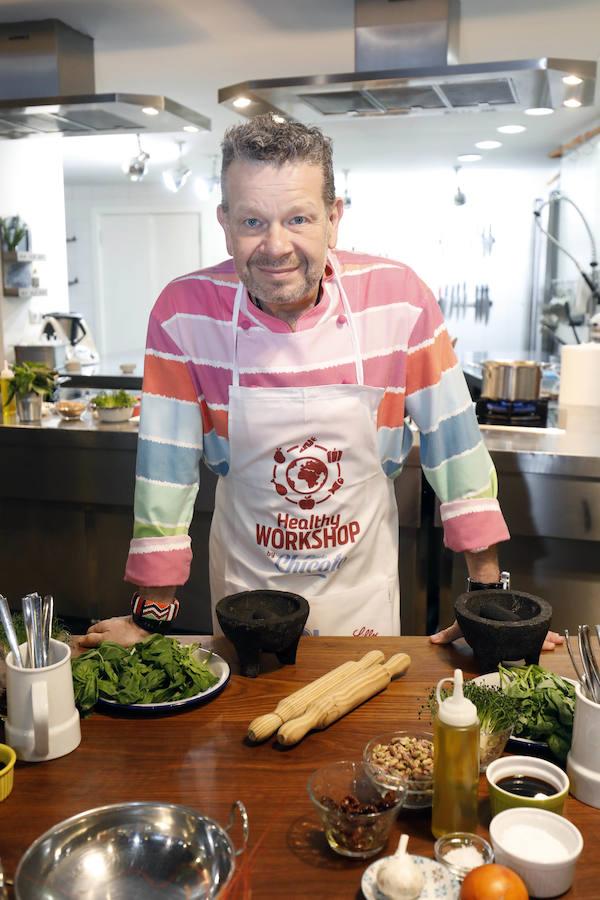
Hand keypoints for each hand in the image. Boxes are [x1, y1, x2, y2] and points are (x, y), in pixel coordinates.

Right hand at [76, 615, 149, 649]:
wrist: (145, 627)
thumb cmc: (125, 635)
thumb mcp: (105, 639)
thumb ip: (92, 640)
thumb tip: (79, 641)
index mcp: (101, 625)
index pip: (88, 633)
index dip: (88, 642)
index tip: (90, 652)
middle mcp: (109, 623)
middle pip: (99, 634)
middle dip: (99, 644)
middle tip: (102, 654)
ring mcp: (119, 625)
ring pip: (110, 636)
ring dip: (110, 644)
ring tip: (113, 653)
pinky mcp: (128, 628)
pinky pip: (119, 637)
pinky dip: (119, 642)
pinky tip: (123, 648)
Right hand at [430, 621, 564, 651]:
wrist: (481, 595)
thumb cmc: (474, 614)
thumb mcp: (461, 626)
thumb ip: (448, 634)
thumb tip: (431, 640)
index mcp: (496, 642)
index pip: (508, 653)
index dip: (519, 658)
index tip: (528, 663)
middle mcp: (508, 638)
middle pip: (525, 645)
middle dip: (537, 648)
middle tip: (549, 649)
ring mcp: (517, 629)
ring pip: (533, 637)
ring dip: (544, 640)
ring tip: (555, 643)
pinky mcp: (522, 620)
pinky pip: (536, 626)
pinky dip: (545, 631)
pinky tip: (555, 635)